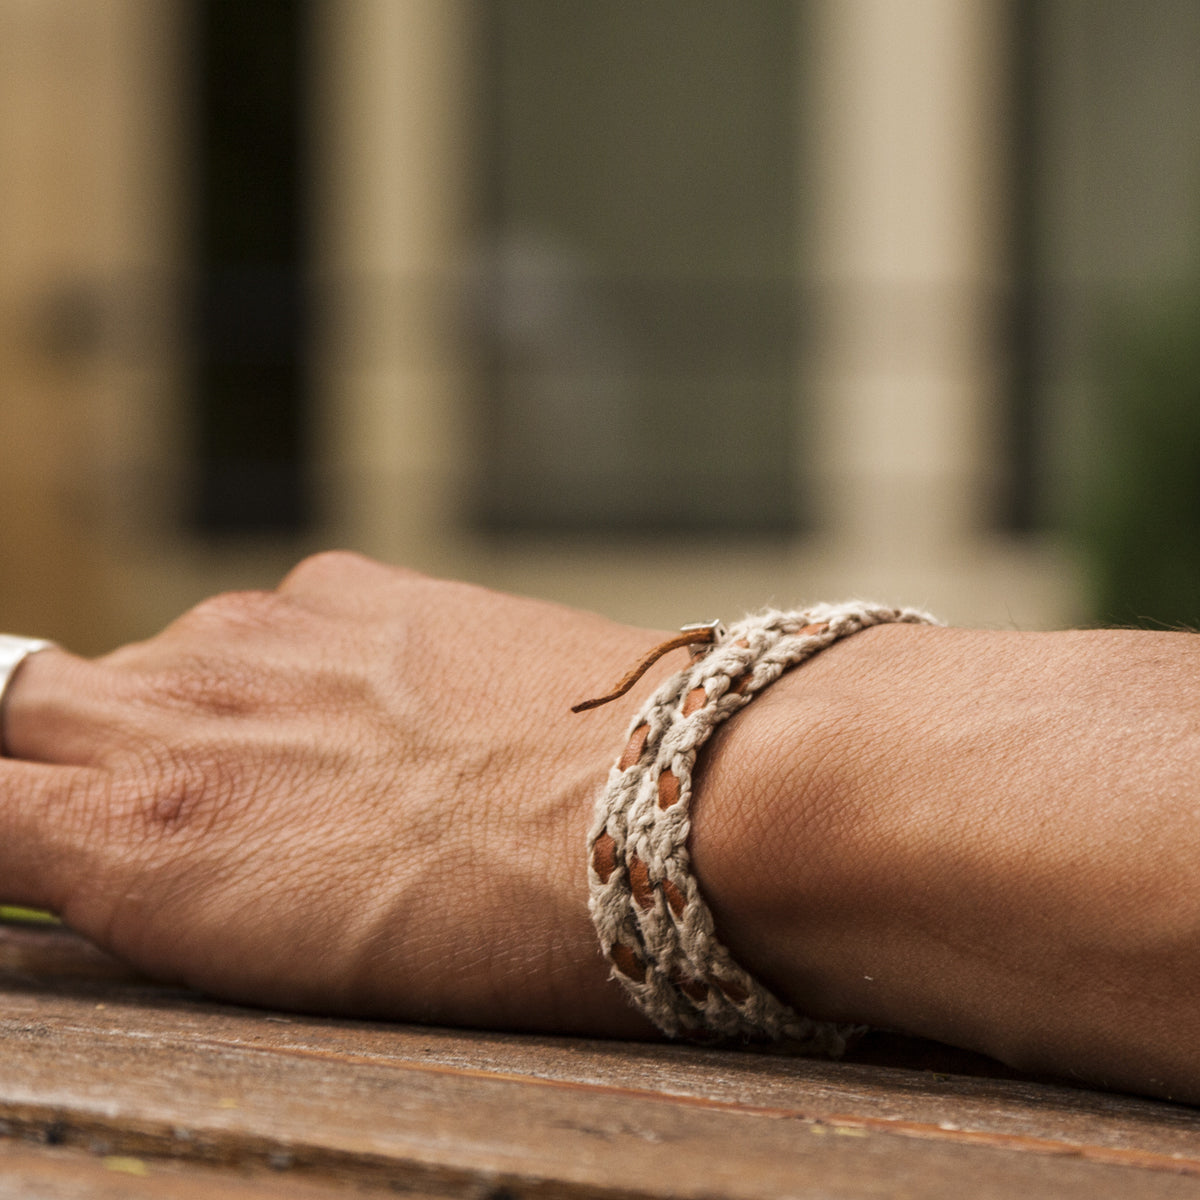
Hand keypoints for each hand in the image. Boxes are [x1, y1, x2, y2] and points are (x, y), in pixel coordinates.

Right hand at [0, 552, 667, 1034]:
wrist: (660, 807)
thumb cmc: (495, 934)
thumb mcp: (279, 961)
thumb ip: (162, 882)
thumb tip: (105, 836)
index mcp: (142, 840)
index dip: (0, 806)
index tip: (32, 822)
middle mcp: (175, 710)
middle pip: (24, 702)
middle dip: (52, 749)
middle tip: (135, 794)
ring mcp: (261, 630)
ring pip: (154, 659)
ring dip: (185, 708)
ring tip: (295, 767)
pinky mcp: (349, 585)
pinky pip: (270, 620)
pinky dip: (288, 663)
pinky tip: (377, 707)